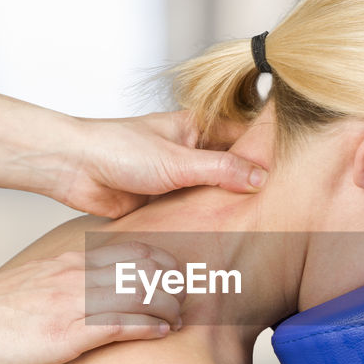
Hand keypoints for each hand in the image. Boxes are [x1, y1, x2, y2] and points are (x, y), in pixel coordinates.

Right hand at [0, 242, 184, 363]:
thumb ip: (64, 283)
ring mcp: (74, 302)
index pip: (132, 250)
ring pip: (143, 292)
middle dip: (175, 281)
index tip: (179, 277)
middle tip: (190, 296)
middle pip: (146, 266)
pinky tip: (165, 333)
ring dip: (170, 306)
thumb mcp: (32, 286)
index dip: (163, 262)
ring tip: (182, 317)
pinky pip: (124, 324)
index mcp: (68, 261)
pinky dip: (152, 328)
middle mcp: (76, 275)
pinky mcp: (69, 333)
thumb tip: (91, 292)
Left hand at [50, 111, 267, 216]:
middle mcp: (190, 152)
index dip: (264, 154)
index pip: (243, 138)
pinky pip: (192, 213)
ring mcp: (177, 178)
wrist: (73, 168)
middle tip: (280, 205)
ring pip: (213, 194)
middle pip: (231, 168)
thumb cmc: (118, 149)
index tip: (290, 173)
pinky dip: (204, 222)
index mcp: (196, 128)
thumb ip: (221, 170)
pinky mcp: (162, 202)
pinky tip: (223, 235)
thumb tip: (261, 179)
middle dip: (249, 185)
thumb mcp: (178, 160)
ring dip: (226, 207)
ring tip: (260, 225)